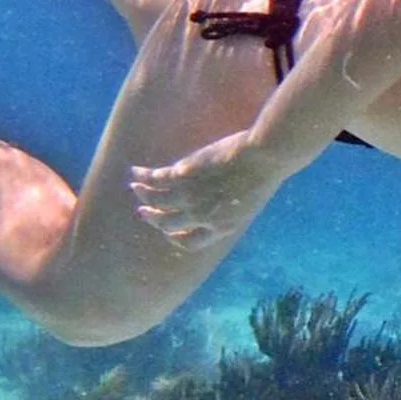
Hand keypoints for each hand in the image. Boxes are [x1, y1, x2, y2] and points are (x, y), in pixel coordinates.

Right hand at [130, 130, 271, 248]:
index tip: (169, 231)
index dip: (176, 238)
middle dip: (153, 219)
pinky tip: (136, 171)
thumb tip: (227, 202)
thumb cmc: (265, 174)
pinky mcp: (184, 175)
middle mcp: (203, 216)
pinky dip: (143, 176)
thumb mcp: (250, 200)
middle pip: (168, 224)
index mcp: (223, 227)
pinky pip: (156, 179)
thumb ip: (233, 207)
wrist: (265, 157)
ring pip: (157, 201)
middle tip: (143, 212)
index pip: (192, 243)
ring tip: (135, 188)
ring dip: (143, 195)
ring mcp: (191, 196)